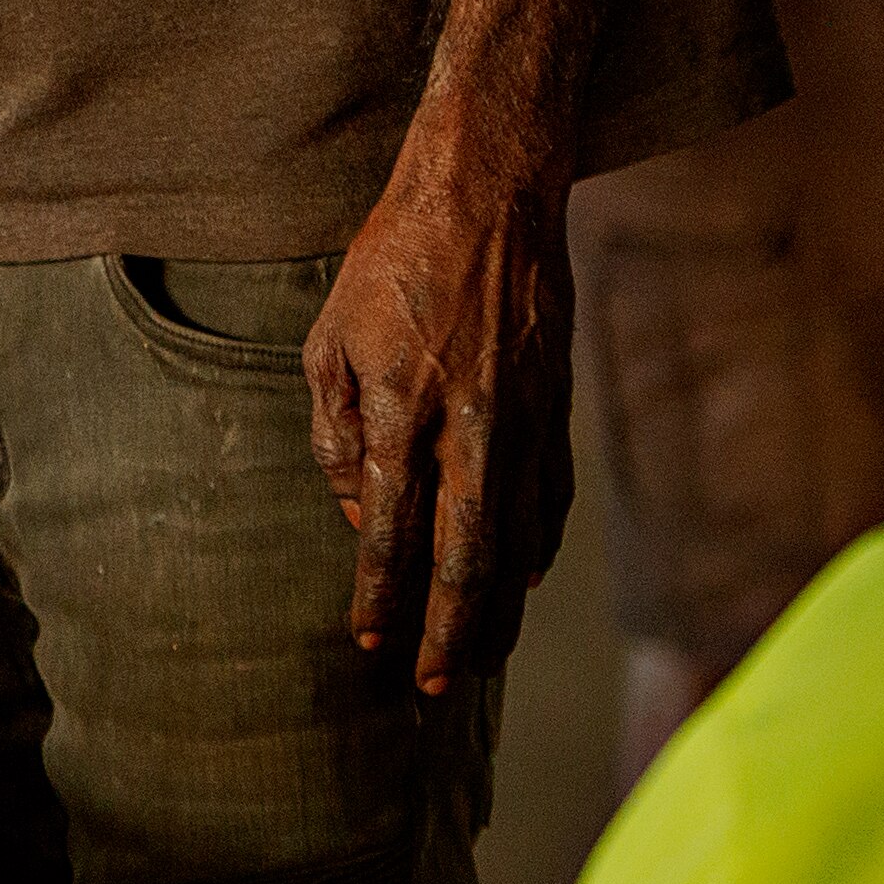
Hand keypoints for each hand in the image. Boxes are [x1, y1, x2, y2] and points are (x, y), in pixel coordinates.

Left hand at [306, 148, 574, 696]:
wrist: (490, 198)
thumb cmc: (392, 263)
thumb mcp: (329, 336)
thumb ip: (335, 430)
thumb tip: (352, 511)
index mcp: (402, 409)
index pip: (388, 530)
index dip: (378, 594)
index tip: (367, 640)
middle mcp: (469, 428)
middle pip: (462, 558)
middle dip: (448, 632)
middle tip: (433, 685)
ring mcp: (521, 422)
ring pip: (514, 541)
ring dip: (497, 608)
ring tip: (480, 659)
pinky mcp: (554, 408)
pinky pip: (548, 499)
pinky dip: (535, 550)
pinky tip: (522, 581)